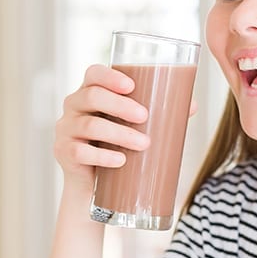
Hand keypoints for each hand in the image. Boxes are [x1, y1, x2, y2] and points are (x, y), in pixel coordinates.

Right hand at [54, 65, 151, 194]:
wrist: (95, 184)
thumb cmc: (116, 144)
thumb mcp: (133, 126)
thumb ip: (158, 114)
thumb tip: (192, 106)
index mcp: (91, 92)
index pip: (93, 74)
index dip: (110, 76)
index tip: (132, 86)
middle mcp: (74, 106)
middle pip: (92, 96)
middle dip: (120, 105)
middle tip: (144, 116)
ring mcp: (66, 129)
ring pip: (89, 126)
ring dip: (119, 134)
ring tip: (143, 144)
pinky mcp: (64, 153)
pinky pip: (80, 152)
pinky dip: (103, 156)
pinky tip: (120, 160)